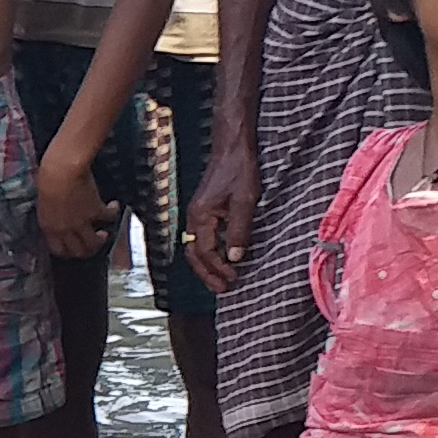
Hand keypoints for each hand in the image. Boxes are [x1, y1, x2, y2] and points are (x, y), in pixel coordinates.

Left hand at [36, 147, 110, 259]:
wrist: (62, 169)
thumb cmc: (48, 178)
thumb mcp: (44, 200)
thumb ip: (51, 213)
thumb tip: (58, 214)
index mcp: (49, 226)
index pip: (58, 250)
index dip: (67, 252)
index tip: (72, 247)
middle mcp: (65, 229)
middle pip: (79, 251)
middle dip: (87, 250)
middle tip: (91, 243)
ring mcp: (82, 222)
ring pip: (95, 243)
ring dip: (101, 240)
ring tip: (104, 233)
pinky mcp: (96, 211)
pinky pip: (109, 218)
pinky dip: (113, 212)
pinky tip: (113, 206)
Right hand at [183, 138, 259, 290]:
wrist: (232, 148)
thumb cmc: (238, 170)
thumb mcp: (244, 201)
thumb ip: (238, 230)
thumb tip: (235, 257)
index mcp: (200, 216)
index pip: (205, 251)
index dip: (218, 268)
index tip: (233, 277)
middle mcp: (194, 216)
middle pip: (194, 254)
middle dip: (207, 274)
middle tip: (222, 289)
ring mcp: (197, 213)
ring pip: (195, 247)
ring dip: (207, 265)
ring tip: (221, 278)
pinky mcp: (204, 209)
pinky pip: (201, 237)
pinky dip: (208, 252)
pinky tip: (222, 257)